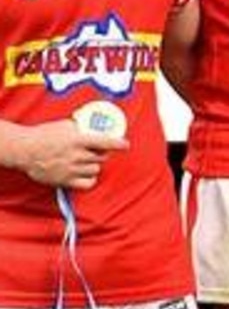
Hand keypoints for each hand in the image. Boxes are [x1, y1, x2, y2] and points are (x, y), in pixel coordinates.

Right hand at [8, 119, 128, 189]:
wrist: (24, 150)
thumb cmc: (42, 136)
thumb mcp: (63, 125)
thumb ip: (81, 127)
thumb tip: (95, 126)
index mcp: (77, 140)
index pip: (105, 142)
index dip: (118, 143)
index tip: (125, 144)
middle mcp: (77, 155)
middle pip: (102, 156)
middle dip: (101, 152)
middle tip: (94, 149)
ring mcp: (72, 169)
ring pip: (96, 169)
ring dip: (94, 164)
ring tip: (83, 160)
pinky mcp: (67, 181)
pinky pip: (88, 183)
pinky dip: (89, 178)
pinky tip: (84, 172)